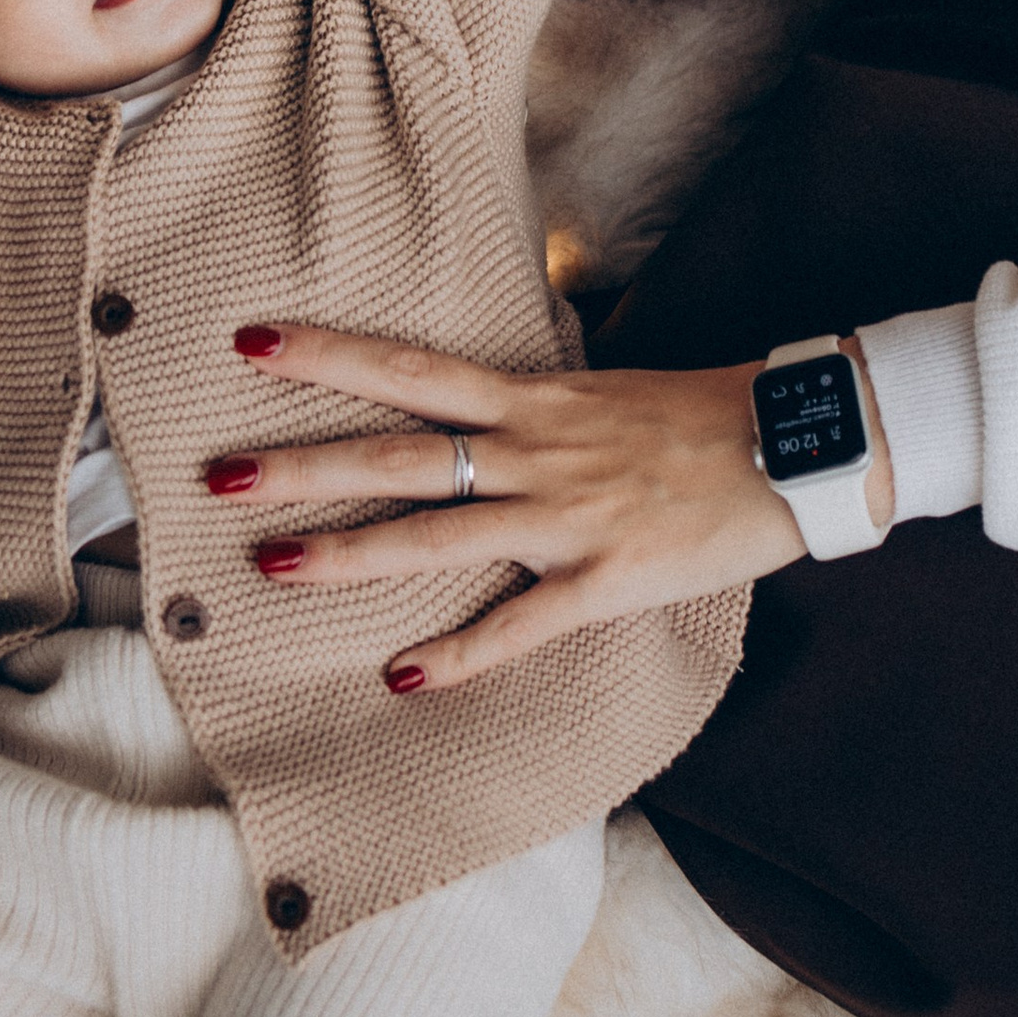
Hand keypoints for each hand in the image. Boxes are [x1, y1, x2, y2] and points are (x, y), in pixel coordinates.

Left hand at [200, 322, 893, 691]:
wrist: (797, 446)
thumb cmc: (705, 417)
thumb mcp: (607, 390)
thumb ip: (539, 404)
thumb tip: (479, 403)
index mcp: (536, 399)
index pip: (411, 368)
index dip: (328, 353)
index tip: (251, 338)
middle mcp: (535, 452)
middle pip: (399, 454)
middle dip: (306, 463)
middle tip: (220, 471)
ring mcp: (565, 518)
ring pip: (437, 536)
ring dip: (349, 554)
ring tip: (270, 567)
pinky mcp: (605, 580)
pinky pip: (521, 625)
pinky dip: (460, 654)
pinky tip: (402, 678)